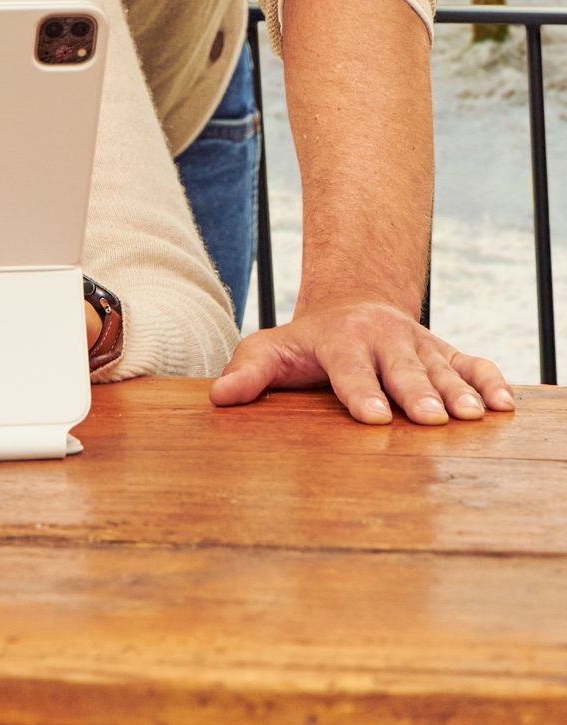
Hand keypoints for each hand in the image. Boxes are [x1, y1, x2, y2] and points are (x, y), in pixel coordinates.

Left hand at [210, 301, 513, 423]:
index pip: (349, 368)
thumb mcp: (272, 348)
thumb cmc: (308, 341)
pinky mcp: (444, 352)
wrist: (352, 305)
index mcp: (341, 341)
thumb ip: (249, 372)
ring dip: (458, 392)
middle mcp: (383, 339)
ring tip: (473, 416)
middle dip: (417, 392)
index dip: (360, 391)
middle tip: (430, 419)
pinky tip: (505, 404)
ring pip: (440, 368)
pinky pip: (471, 363)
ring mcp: (418, 345)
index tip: (372, 417)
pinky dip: (490, 380)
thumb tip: (219, 397)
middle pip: (402, 368)